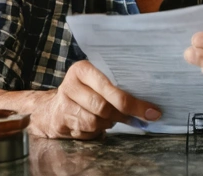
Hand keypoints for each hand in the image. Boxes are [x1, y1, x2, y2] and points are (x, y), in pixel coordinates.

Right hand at [28, 60, 160, 138]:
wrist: (51, 109)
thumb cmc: (83, 92)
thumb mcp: (95, 81)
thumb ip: (115, 87)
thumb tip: (148, 105)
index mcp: (83, 70)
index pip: (110, 88)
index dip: (133, 103)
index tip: (152, 112)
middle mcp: (71, 85)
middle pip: (103, 107)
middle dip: (122, 115)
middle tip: (136, 120)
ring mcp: (64, 105)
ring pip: (95, 122)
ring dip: (107, 124)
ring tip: (109, 118)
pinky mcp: (61, 122)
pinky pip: (86, 133)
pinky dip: (95, 132)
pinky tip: (95, 125)